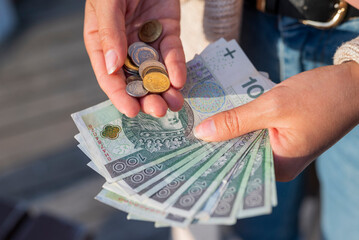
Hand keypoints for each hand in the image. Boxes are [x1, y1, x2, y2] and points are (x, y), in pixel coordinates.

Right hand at [84, 0, 185, 117]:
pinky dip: (177, 66)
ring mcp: (147, 42)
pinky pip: (173, 53)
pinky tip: (180, 79)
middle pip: (135, 80)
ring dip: (165, 90)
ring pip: (156, 72)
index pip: (109, 76)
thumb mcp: (107, 3)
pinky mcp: (168, 33)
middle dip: (147, 97)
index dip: (119, 95)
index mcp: (102, 43)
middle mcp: (125, 47)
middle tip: (159, 110)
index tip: (131, 111)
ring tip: (174, 103)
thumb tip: (110, 67)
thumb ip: (108, 33)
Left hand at [194, 62, 358, 180]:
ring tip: (198, 121)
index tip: (184, 147)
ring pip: (244, 143)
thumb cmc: (320, 95)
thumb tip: (202, 133)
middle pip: (237, 155)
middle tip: (185, 131)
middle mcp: (276, 164)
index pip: (234, 167)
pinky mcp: (280, 137)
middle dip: (215, 142)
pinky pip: (254, 133)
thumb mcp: (273, 106)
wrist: (353, 82)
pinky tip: (222, 115)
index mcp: (277, 167)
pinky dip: (240, 124)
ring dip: (226, 131)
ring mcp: (279, 151)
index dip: (209, 156)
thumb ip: (236, 121)